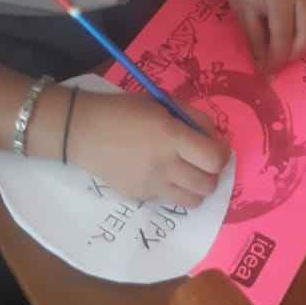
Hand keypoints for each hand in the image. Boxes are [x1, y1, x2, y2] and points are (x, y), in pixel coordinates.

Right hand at [67, 91, 229, 207]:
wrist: (82, 131)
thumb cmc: (123, 110)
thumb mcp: (161, 103)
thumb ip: (192, 118)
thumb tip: (215, 138)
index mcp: (170, 136)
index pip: (214, 159)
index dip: (222, 154)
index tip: (218, 147)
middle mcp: (164, 165)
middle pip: (207, 184)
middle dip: (212, 173)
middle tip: (203, 161)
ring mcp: (151, 185)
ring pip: (193, 201)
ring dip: (197, 188)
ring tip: (188, 173)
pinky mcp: (139, 197)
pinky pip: (168, 200)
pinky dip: (173, 190)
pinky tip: (161, 175)